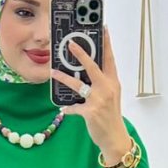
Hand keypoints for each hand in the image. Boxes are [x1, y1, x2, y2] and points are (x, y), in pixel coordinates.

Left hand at [57, 27, 131, 162]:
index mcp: (113, 82)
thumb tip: (87, 71)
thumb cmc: (110, 115)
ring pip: (78, 84)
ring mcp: (99, 100)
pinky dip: (68, 108)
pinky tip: (64, 108)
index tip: (103, 28)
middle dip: (81, 54)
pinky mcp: (90, 112)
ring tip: (52, 72)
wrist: (115, 138)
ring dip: (64, 78)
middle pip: (93, 66)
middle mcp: (107, 88)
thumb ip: (102, 82)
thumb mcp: (111, 96)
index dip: (106, 43)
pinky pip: (74, 107)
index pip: (110, 59)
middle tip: (69, 43)